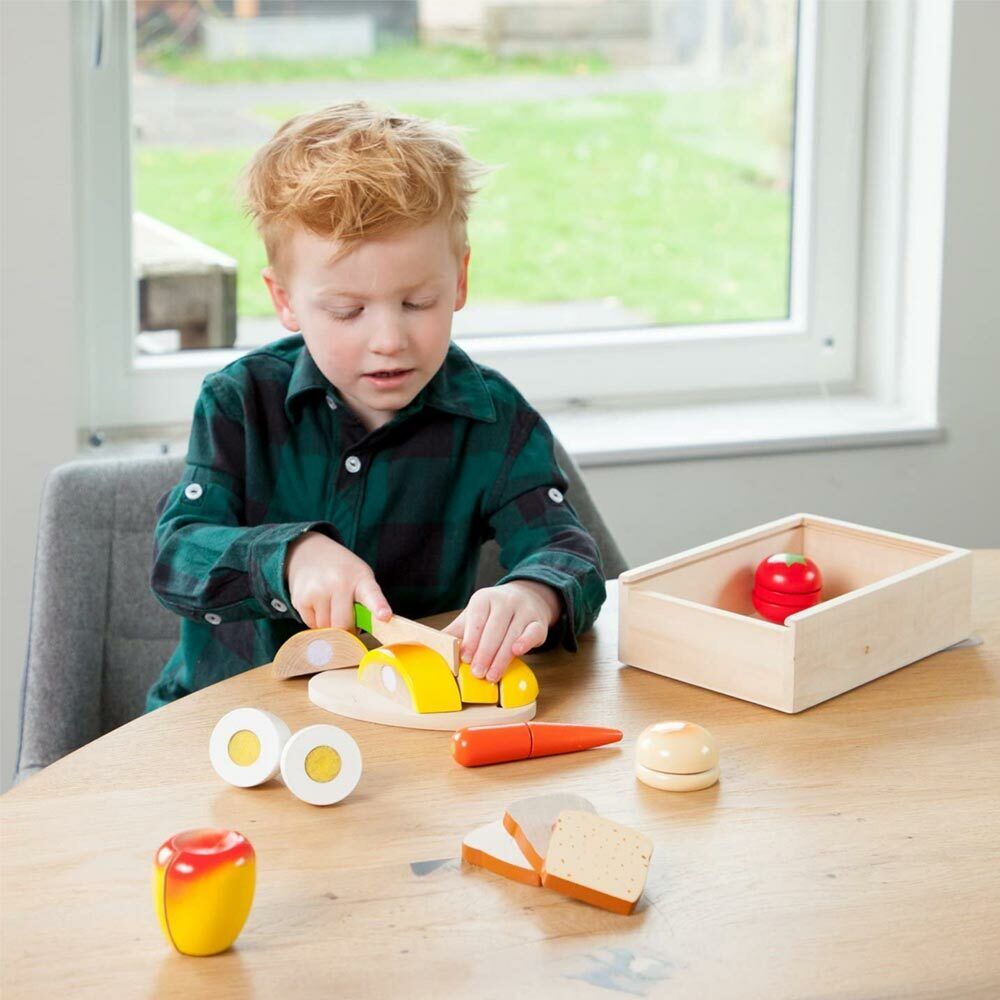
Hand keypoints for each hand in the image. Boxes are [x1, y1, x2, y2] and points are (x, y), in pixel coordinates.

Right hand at [285, 532, 390, 629]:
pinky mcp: (300, 599)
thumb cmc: (344, 573)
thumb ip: (365, 604)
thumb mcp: (361, 578)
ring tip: (331, 606)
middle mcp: (338, 583)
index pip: (371, 595)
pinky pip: (312, 625)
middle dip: (347, 629)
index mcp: (361, 579)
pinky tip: (318, 605)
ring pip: (326, 628)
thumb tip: (357, 636)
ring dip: (330, 625)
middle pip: (343, 624)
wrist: (311, 552)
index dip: (379, 607)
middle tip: (348, 620)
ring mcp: (317, 590)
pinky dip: (316, 621)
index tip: (384, 616)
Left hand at [442, 580, 561, 682]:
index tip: (465, 658)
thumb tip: (429, 647)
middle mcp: (505, 601)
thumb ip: (455, 632)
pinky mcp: (539, 622)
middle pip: (495, 628)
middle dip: (485, 653)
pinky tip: (517, 652)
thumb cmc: (493, 613)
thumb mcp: (472, 617)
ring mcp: (524, 610)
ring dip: (501, 657)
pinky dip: (526, 642)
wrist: (526, 598)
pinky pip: (534, 632)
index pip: (477, 618)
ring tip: (491, 675)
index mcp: (484, 598)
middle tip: (477, 673)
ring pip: (512, 634)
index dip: (471, 639)